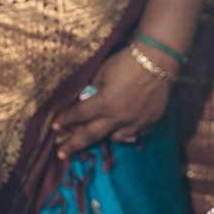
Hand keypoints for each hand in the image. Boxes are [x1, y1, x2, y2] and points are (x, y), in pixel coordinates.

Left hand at [52, 45, 171, 156]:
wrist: (158, 60)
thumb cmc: (126, 62)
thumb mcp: (102, 72)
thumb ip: (92, 90)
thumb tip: (84, 102)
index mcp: (104, 103)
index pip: (78, 116)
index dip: (65, 121)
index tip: (55, 127)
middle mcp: (118, 118)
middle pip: (91, 136)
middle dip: (73, 145)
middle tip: (61, 154)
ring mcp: (136, 122)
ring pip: (115, 138)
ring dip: (106, 135)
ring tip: (104, 131)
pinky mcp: (151, 122)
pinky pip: (136, 133)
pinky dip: (129, 130)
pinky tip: (126, 126)